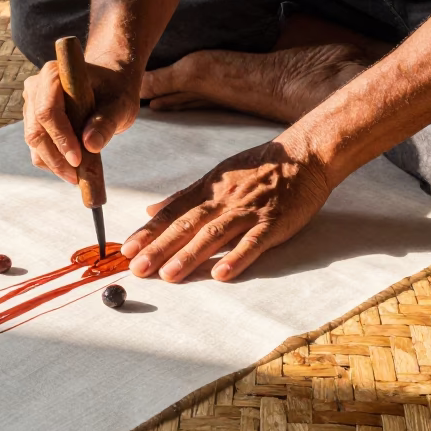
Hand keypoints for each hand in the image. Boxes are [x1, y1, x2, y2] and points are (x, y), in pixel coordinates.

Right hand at [22, 58, 140, 183]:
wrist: (108, 88)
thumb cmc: (115, 91)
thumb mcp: (120, 105)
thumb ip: (106, 123)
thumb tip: (91, 146)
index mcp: (53, 75)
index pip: (48, 111)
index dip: (60, 137)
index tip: (77, 160)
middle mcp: (36, 88)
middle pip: (36, 130)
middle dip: (55, 157)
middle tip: (77, 177)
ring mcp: (31, 105)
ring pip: (34, 142)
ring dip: (54, 163)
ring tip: (77, 176)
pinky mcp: (33, 122)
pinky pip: (37, 148)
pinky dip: (53, 162)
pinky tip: (72, 170)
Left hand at [120, 137, 331, 281]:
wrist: (304, 156)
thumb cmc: (260, 168)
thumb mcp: (218, 175)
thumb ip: (185, 196)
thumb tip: (152, 209)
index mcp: (209, 189)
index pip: (172, 213)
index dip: (149, 231)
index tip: (126, 250)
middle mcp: (224, 200)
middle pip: (187, 225)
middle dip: (159, 247)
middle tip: (137, 268)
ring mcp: (248, 211)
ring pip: (214, 235)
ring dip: (190, 255)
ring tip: (168, 275)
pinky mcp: (273, 222)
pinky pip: (253, 242)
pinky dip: (237, 258)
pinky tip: (222, 274)